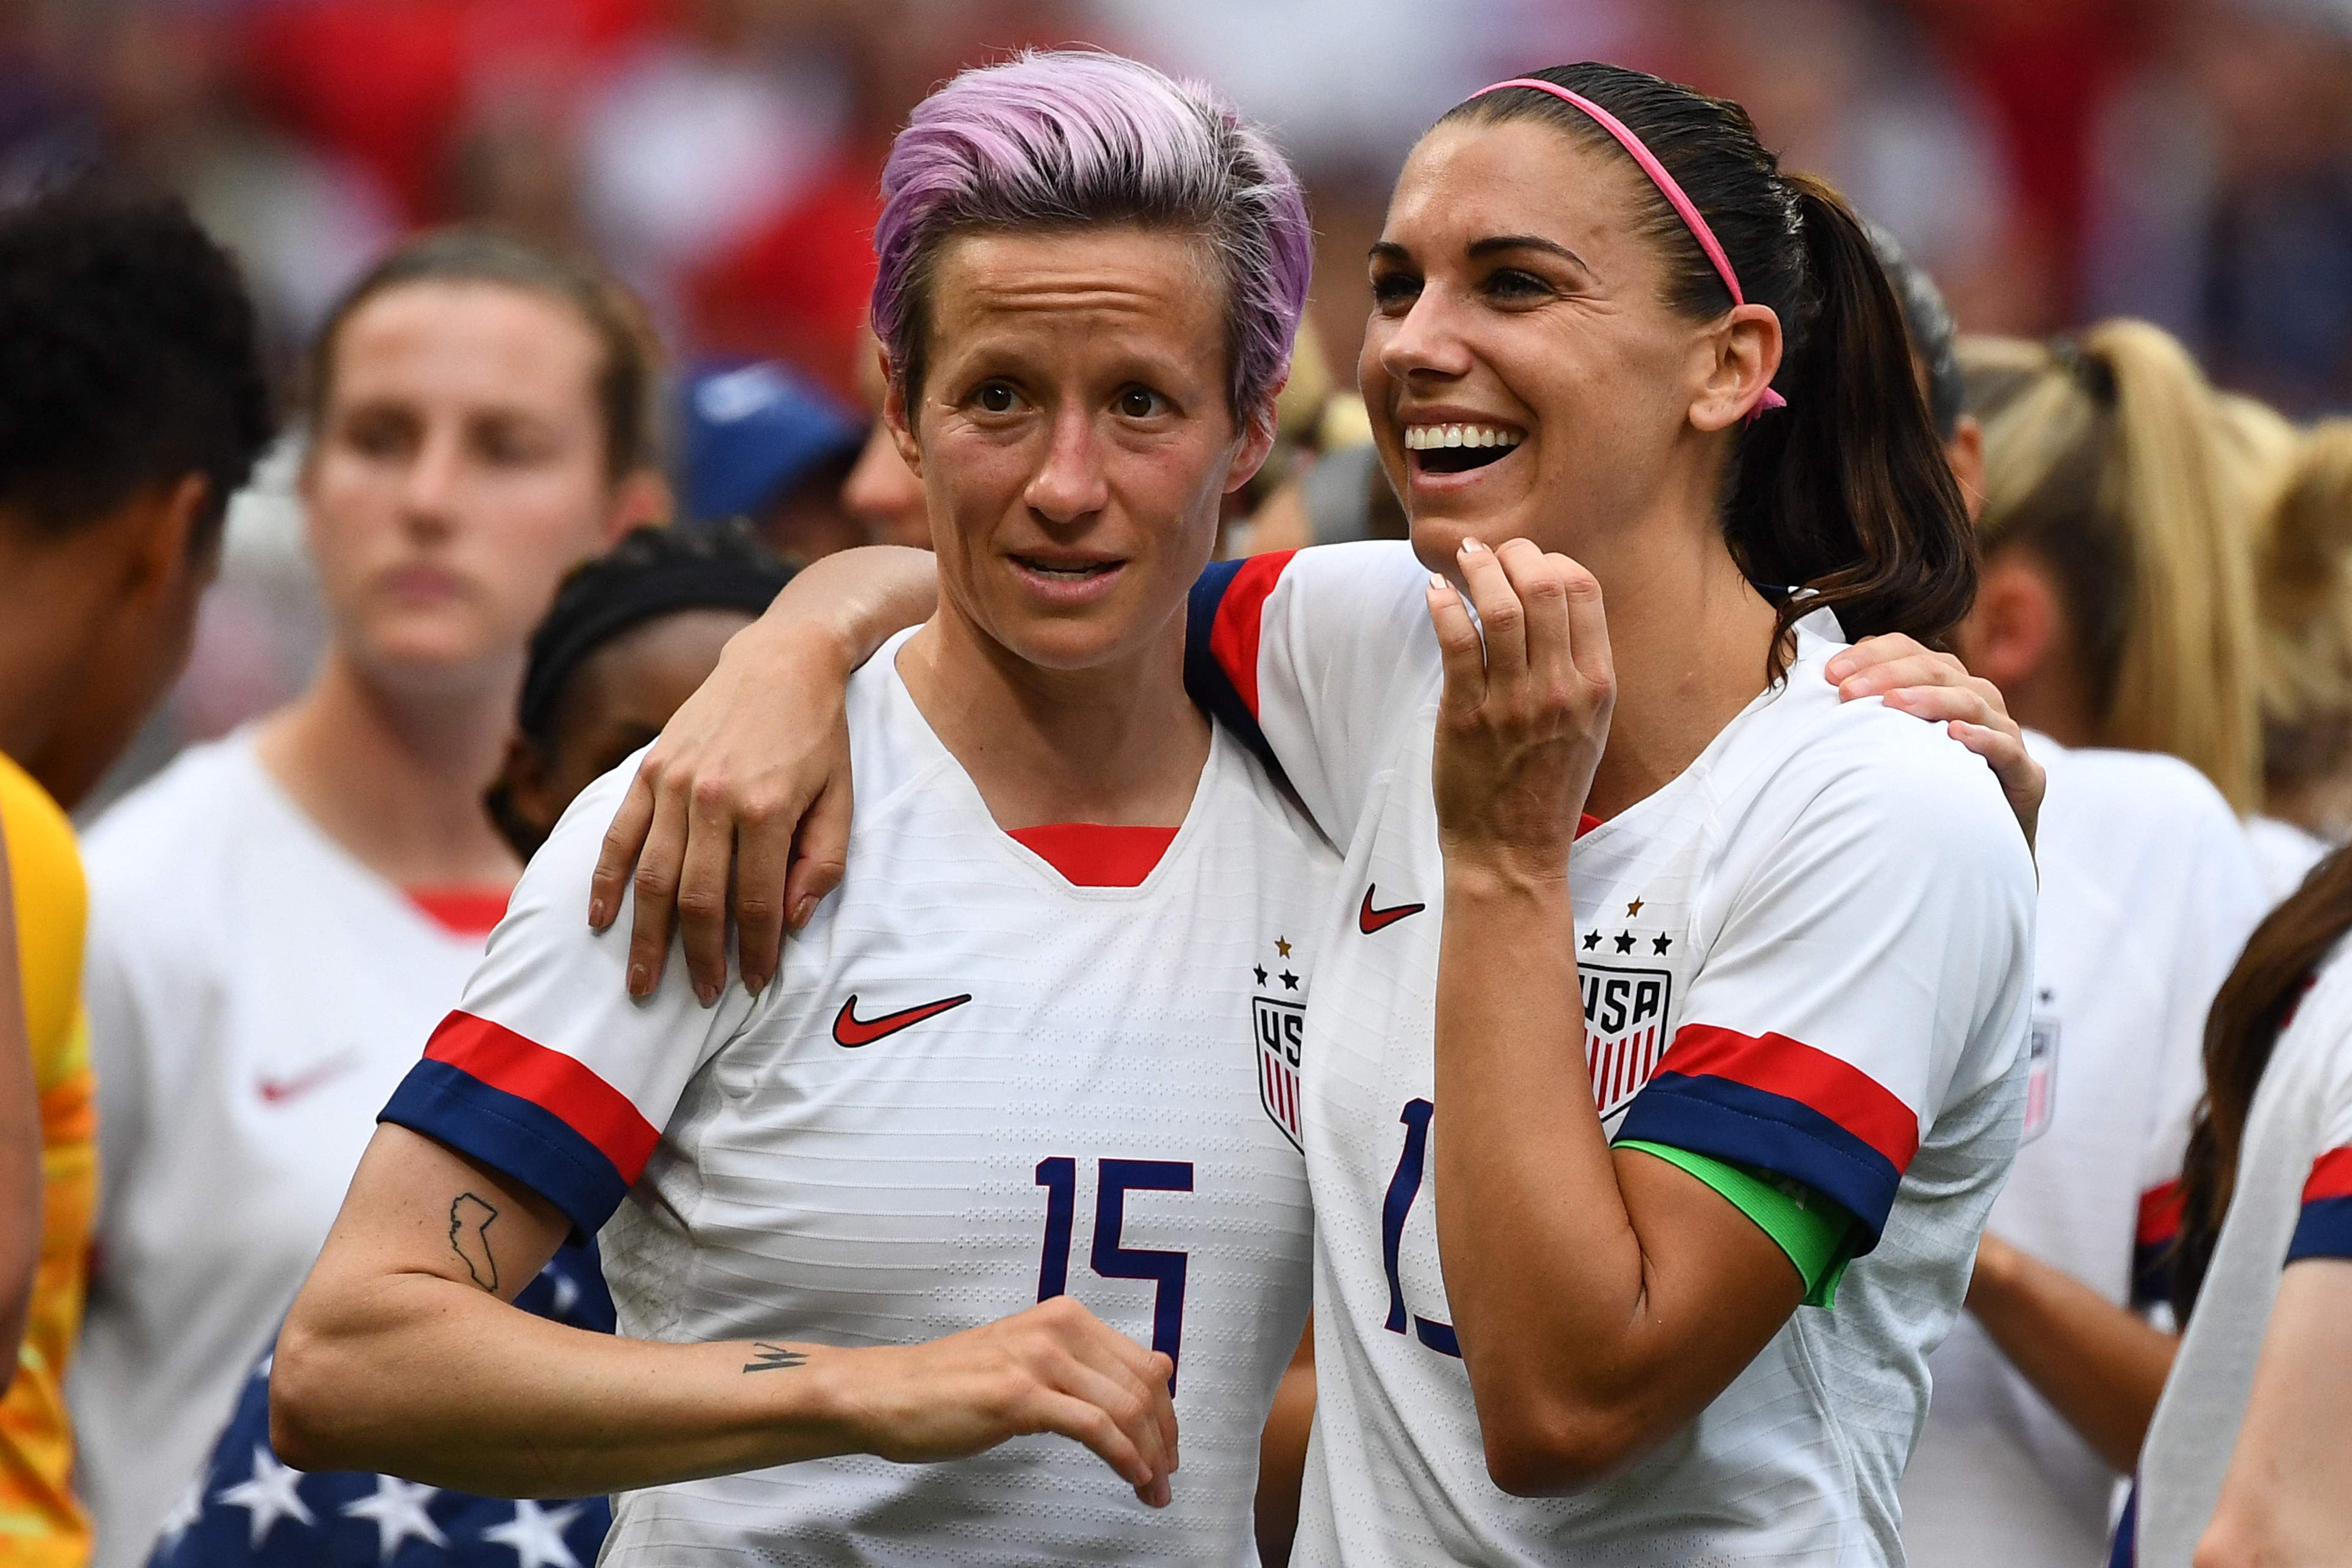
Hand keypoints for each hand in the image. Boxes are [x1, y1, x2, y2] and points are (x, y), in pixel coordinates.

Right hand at [587, 619, 853, 1001]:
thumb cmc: (819, 739)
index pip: (757, 903)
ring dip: (647, 937)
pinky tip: (599, 921)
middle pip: (698, 900)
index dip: (756, 952)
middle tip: (700, 998)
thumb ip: (821, 863)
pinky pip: (618, 836)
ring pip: (652, 877)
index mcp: (767, 810)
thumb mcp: (841, 799)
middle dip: (698, 958)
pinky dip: (605, 882)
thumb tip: (789, 923)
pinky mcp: (649, 771)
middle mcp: (713, 799)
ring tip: (643, 983)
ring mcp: (673, 784)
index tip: (755, 986)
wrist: (781, 664)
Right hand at [834, 1295, 1179, 1506]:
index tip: (1167, 1444)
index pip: (1143, 1362)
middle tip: (1167, 1475)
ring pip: (1124, 1407)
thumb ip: (1079, 1366)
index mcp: (1064, 1317)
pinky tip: (1132, 1476)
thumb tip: (1142, 1383)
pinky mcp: (1020, 1395)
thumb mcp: (1026, 1358)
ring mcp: (1039, 1360)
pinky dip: (1123, 1456)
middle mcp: (1058, 1329)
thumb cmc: (951, 1383)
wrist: (888, 1392)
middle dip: (1164, 1436)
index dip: (1165, 1410)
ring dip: (1149, 1455)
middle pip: (1142, 1386)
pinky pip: (1093, 1427)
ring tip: (1153, 1489)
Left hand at [1426, 537, 1613, 875]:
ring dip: (1477, 570)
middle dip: (1514, 554)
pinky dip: (1443, 606)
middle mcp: (1561, 689)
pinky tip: (1437, 593)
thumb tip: (1549, 598)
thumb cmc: (1546, 786)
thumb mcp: (1586, 725)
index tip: (1527, 561)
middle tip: (1492, 552)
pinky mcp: (1467, 716)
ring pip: (1500, 606)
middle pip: (1544, 586)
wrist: (1514, 852)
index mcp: (1596, 686)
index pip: (1584, 591)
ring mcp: (1514, 702)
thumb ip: (1576, 666)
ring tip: (1464, 559)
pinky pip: (1456, 642)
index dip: (1552, 560)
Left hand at [1825, 633, 2043, 851]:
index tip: (1828, 674)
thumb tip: (1811, 690)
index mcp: (1945, 687)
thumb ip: (1861, 716)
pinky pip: (2009, 750)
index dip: (1871, 656)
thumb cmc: (1919, 792)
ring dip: (1930, 699)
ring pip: (1972, 701)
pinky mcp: (2027, 777)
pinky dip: (1984, 739)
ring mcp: (2006, 737)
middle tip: (1846, 691)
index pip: (1910, 652)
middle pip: (1938, 670)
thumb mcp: (1888, 747)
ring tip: (1891, 705)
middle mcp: (1979, 703)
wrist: (1970, 853)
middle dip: (1889, 675)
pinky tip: (1955, 736)